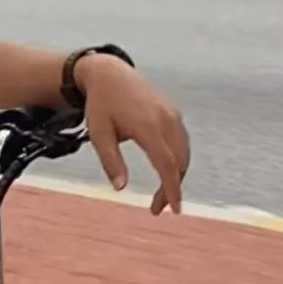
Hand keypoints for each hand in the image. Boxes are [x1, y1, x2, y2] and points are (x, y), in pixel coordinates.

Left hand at [77, 54, 189, 214]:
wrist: (110, 74)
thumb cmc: (101, 105)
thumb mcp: (99, 134)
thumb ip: (111, 161)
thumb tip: (120, 189)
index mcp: (148, 126)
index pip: (167, 164)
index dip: (172, 189)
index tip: (174, 209)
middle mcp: (166, 120)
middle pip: (179, 163)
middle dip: (172, 189)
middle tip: (158, 209)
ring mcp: (173, 115)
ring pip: (183, 154)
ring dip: (176, 177)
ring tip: (161, 197)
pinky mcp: (173, 114)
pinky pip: (182, 143)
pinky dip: (178, 162)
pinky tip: (166, 174)